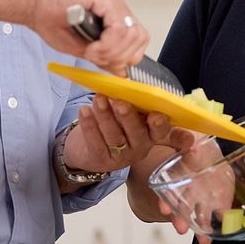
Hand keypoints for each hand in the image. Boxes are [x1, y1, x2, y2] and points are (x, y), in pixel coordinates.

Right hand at [28, 0, 147, 73]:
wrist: (33, 4)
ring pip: (131, 36)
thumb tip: (123, 71)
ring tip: (91, 51)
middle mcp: (118, 8)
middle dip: (119, 57)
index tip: (105, 62)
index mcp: (116, 18)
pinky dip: (105, 45)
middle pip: (139, 40)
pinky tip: (90, 46)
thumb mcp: (83, 48)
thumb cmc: (52, 21)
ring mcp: (113, 1)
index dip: (125, 58)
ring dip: (111, 51)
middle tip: (96, 57)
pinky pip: (119, 30)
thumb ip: (105, 57)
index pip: (139, 42)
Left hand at [61, 96, 194, 184]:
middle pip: (136, 133)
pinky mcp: (101, 160)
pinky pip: (96, 143)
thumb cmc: (114, 123)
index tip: (155, 115)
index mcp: (150, 133)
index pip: (160, 130)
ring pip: (114, 137)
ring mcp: (121, 157)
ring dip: (106, 116)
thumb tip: (125, 82)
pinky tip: (84, 111)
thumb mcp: (126, 113)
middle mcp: (139, 147)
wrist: (89, 148)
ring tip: (99, 99)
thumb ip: (130, 101)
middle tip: (121, 104)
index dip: (159, 124)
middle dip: (129, 117)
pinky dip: (89, 126)